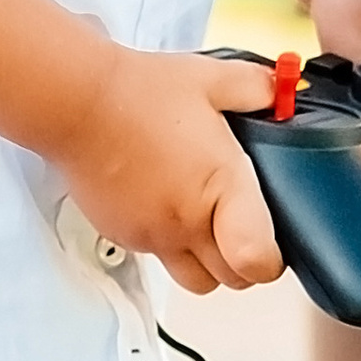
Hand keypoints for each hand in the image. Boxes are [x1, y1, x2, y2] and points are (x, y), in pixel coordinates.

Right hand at [47, 47, 282, 295]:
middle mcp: (187, 221)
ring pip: (192, 278)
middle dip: (243, 264)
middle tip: (241, 229)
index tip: (272, 244)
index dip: (270, 261)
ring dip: (205, 262)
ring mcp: (152, 235)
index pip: (257, 261)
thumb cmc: (140, 92)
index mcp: (221, 188)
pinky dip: (166, 242)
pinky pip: (155, 256)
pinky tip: (162, 204)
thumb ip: (256, 88)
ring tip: (202, 220)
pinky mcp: (122, 235)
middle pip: (231, 281)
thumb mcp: (211, 79)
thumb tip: (281, 93)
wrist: (79, 103)